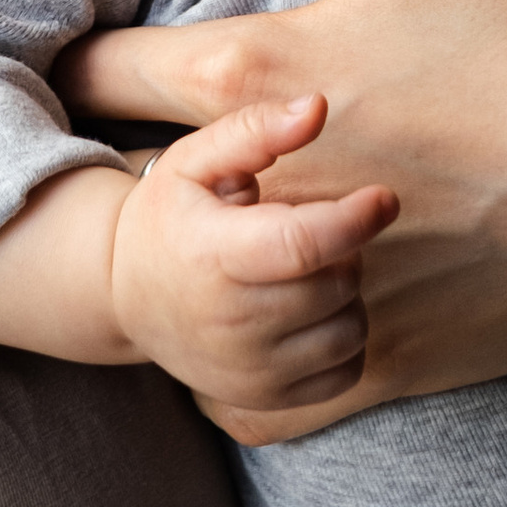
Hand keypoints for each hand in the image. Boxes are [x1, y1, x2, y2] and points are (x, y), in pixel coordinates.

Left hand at [58, 0, 506, 456]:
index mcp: (256, 71)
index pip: (97, 71)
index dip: (72, 63)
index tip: (71, 65)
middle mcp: (263, 188)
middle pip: (118, 190)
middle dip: (109, 172)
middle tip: (107, 159)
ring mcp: (312, 286)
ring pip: (174, 303)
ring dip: (169, 274)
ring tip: (183, 245)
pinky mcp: (369, 361)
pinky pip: (249, 396)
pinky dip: (230, 366)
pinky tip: (249, 321)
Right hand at [109, 95, 397, 417]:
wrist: (123, 296)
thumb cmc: (169, 218)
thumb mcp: (196, 160)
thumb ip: (256, 131)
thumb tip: (318, 107)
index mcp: (211, 255)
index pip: (302, 245)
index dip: (355, 220)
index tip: (382, 198)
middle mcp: (229, 322)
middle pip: (335, 284)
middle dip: (341, 249)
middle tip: (306, 231)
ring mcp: (247, 369)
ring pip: (349, 328)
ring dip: (345, 294)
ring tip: (302, 271)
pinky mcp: (265, 399)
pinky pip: (346, 371)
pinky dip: (343, 339)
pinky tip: (309, 313)